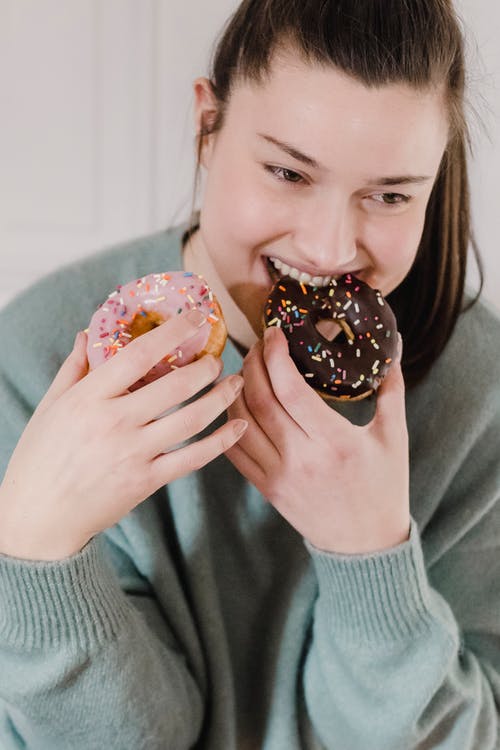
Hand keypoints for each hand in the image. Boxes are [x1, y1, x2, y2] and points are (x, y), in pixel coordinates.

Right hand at [0, 311, 245, 560]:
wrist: (38, 518)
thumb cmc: (40, 458)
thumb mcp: (50, 406)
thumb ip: (74, 368)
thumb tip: (87, 333)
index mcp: (89, 398)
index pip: (138, 354)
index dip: (172, 331)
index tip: (195, 317)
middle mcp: (114, 423)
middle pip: (175, 386)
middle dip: (206, 367)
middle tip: (218, 359)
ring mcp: (133, 454)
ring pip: (191, 420)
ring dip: (220, 398)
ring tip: (235, 384)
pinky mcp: (147, 482)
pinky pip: (193, 458)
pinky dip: (221, 442)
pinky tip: (239, 427)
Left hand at [225, 326, 408, 553]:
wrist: (366, 544)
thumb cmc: (384, 486)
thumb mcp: (393, 436)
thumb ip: (391, 388)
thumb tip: (393, 345)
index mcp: (334, 441)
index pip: (290, 388)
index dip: (276, 354)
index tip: (274, 331)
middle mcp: (301, 458)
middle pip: (260, 398)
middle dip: (253, 362)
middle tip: (259, 343)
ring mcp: (278, 476)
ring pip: (240, 421)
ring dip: (236, 388)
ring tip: (245, 367)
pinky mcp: (266, 488)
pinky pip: (234, 450)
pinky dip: (230, 421)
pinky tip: (236, 402)